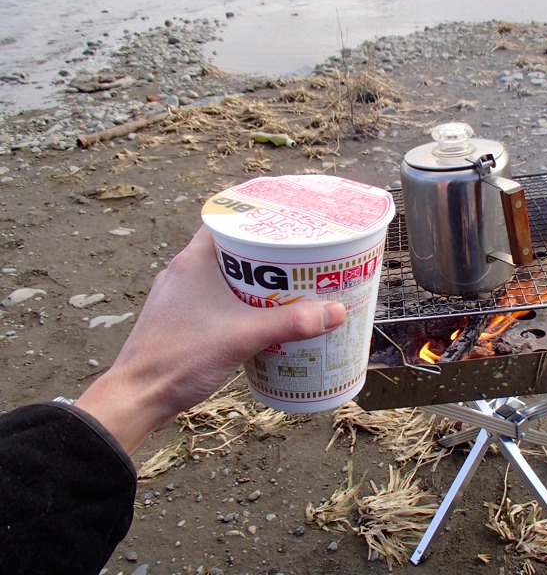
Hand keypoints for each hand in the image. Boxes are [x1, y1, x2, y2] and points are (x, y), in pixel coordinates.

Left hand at [75, 226, 346, 454]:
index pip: (227, 223)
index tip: (286, 228)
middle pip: (231, 251)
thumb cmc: (178, 359)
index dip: (257, 222)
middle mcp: (183, 273)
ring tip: (285, 291)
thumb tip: (335, 312)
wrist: (136, 398)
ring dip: (252, 283)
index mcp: (194, 261)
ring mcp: (178, 297)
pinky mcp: (178, 320)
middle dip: (264, 257)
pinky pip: (214, 300)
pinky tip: (257, 320)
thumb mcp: (243, 337)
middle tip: (297, 263)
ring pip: (222, 277)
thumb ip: (290, 324)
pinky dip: (237, 304)